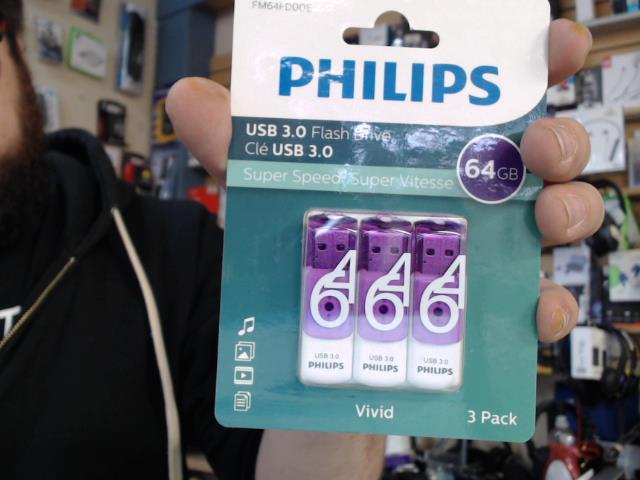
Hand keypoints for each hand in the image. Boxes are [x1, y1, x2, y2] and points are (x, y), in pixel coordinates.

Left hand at [166, 19, 603, 343]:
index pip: (485, 96)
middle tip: (535, 144)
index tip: (554, 44)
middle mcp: (460, 199)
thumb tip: (189, 96)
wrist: (313, 373)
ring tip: (543, 215)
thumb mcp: (264, 209)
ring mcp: (482, 257)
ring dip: (569, 208)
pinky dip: (550, 306)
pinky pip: (542, 307)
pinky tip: (532, 308)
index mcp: (419, 157)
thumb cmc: (297, 278)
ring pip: (558, 217)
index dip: (530, 63)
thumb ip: (238, 155)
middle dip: (554, 137)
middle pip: (535, 151)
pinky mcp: (492, 318)